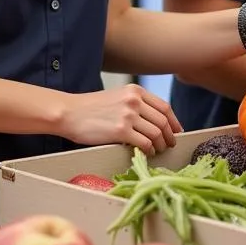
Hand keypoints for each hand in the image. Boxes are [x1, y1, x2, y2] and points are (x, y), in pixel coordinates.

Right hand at [60, 84, 182, 153]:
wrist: (69, 112)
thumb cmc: (90, 108)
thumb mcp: (117, 97)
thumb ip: (136, 104)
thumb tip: (155, 121)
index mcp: (135, 91)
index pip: (164, 107)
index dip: (174, 121)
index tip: (176, 131)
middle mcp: (134, 101)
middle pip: (163, 121)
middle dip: (169, 136)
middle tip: (169, 145)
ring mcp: (128, 115)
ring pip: (156, 133)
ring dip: (160, 145)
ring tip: (157, 150)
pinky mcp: (120, 131)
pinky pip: (144, 143)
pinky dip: (148, 150)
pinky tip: (145, 153)